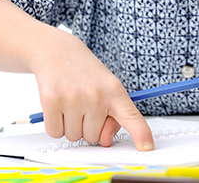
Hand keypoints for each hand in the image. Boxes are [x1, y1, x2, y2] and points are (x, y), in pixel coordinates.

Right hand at [32, 35, 153, 150]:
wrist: (58, 52)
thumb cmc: (85, 73)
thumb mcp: (106, 88)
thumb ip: (112, 116)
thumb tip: (105, 141)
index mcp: (115, 91)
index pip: (132, 116)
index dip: (141, 133)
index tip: (147, 147)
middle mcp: (96, 94)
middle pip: (94, 137)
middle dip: (87, 126)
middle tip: (83, 105)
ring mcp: (74, 98)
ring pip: (74, 136)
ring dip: (71, 125)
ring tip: (71, 103)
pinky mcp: (52, 100)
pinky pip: (56, 132)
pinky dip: (55, 124)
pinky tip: (58, 106)